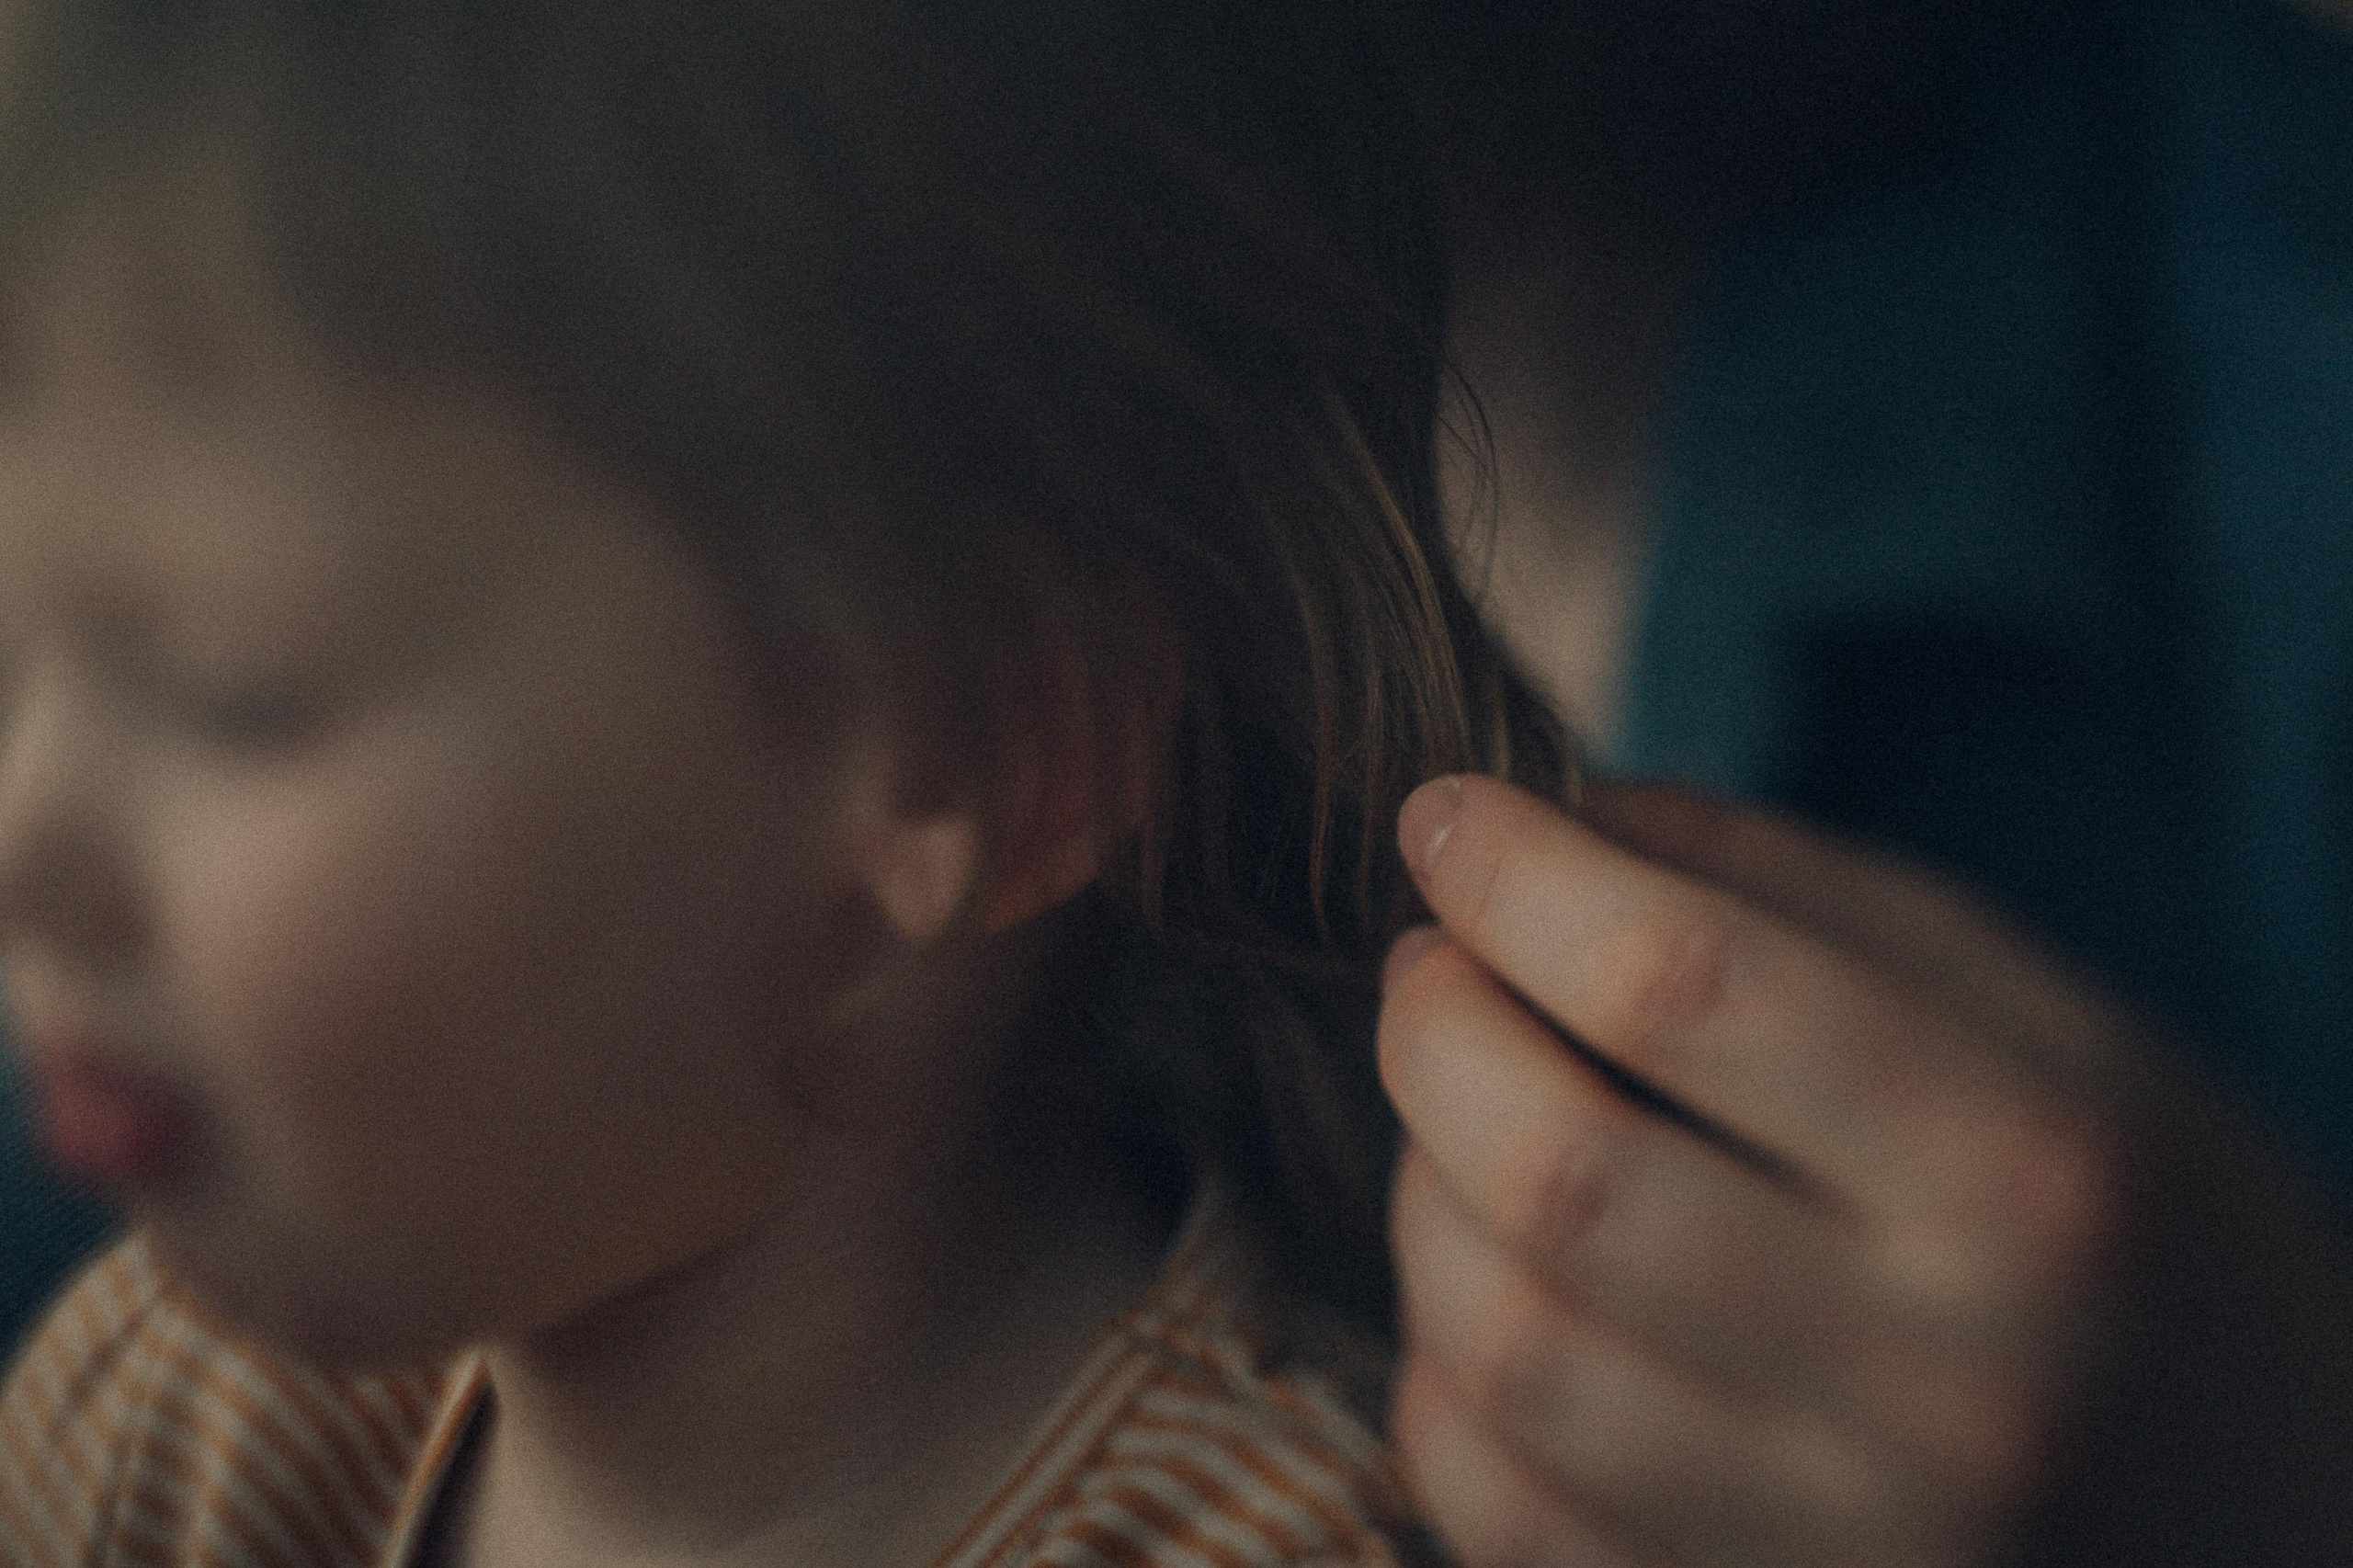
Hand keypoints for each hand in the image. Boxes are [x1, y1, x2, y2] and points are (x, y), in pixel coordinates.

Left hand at [1378, 775, 2352, 1566]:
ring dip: (1422, 1192)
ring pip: (1501, 1347)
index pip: (1690, 988)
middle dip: (1433, 1029)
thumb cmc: (2138, 1232)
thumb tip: (1552, 817)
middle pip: (1562, 1175)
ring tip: (1459, 1118)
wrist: (2280, 1523)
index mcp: (2035, 1178)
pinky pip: (1491, 1498)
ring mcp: (1845, 1547)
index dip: (1519, 878)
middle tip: (1430, 966)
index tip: (1443, 818)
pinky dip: (1440, 1365)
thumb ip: (1799, 898)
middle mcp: (1946, 1388)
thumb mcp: (2050, 1026)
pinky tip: (1493, 1280)